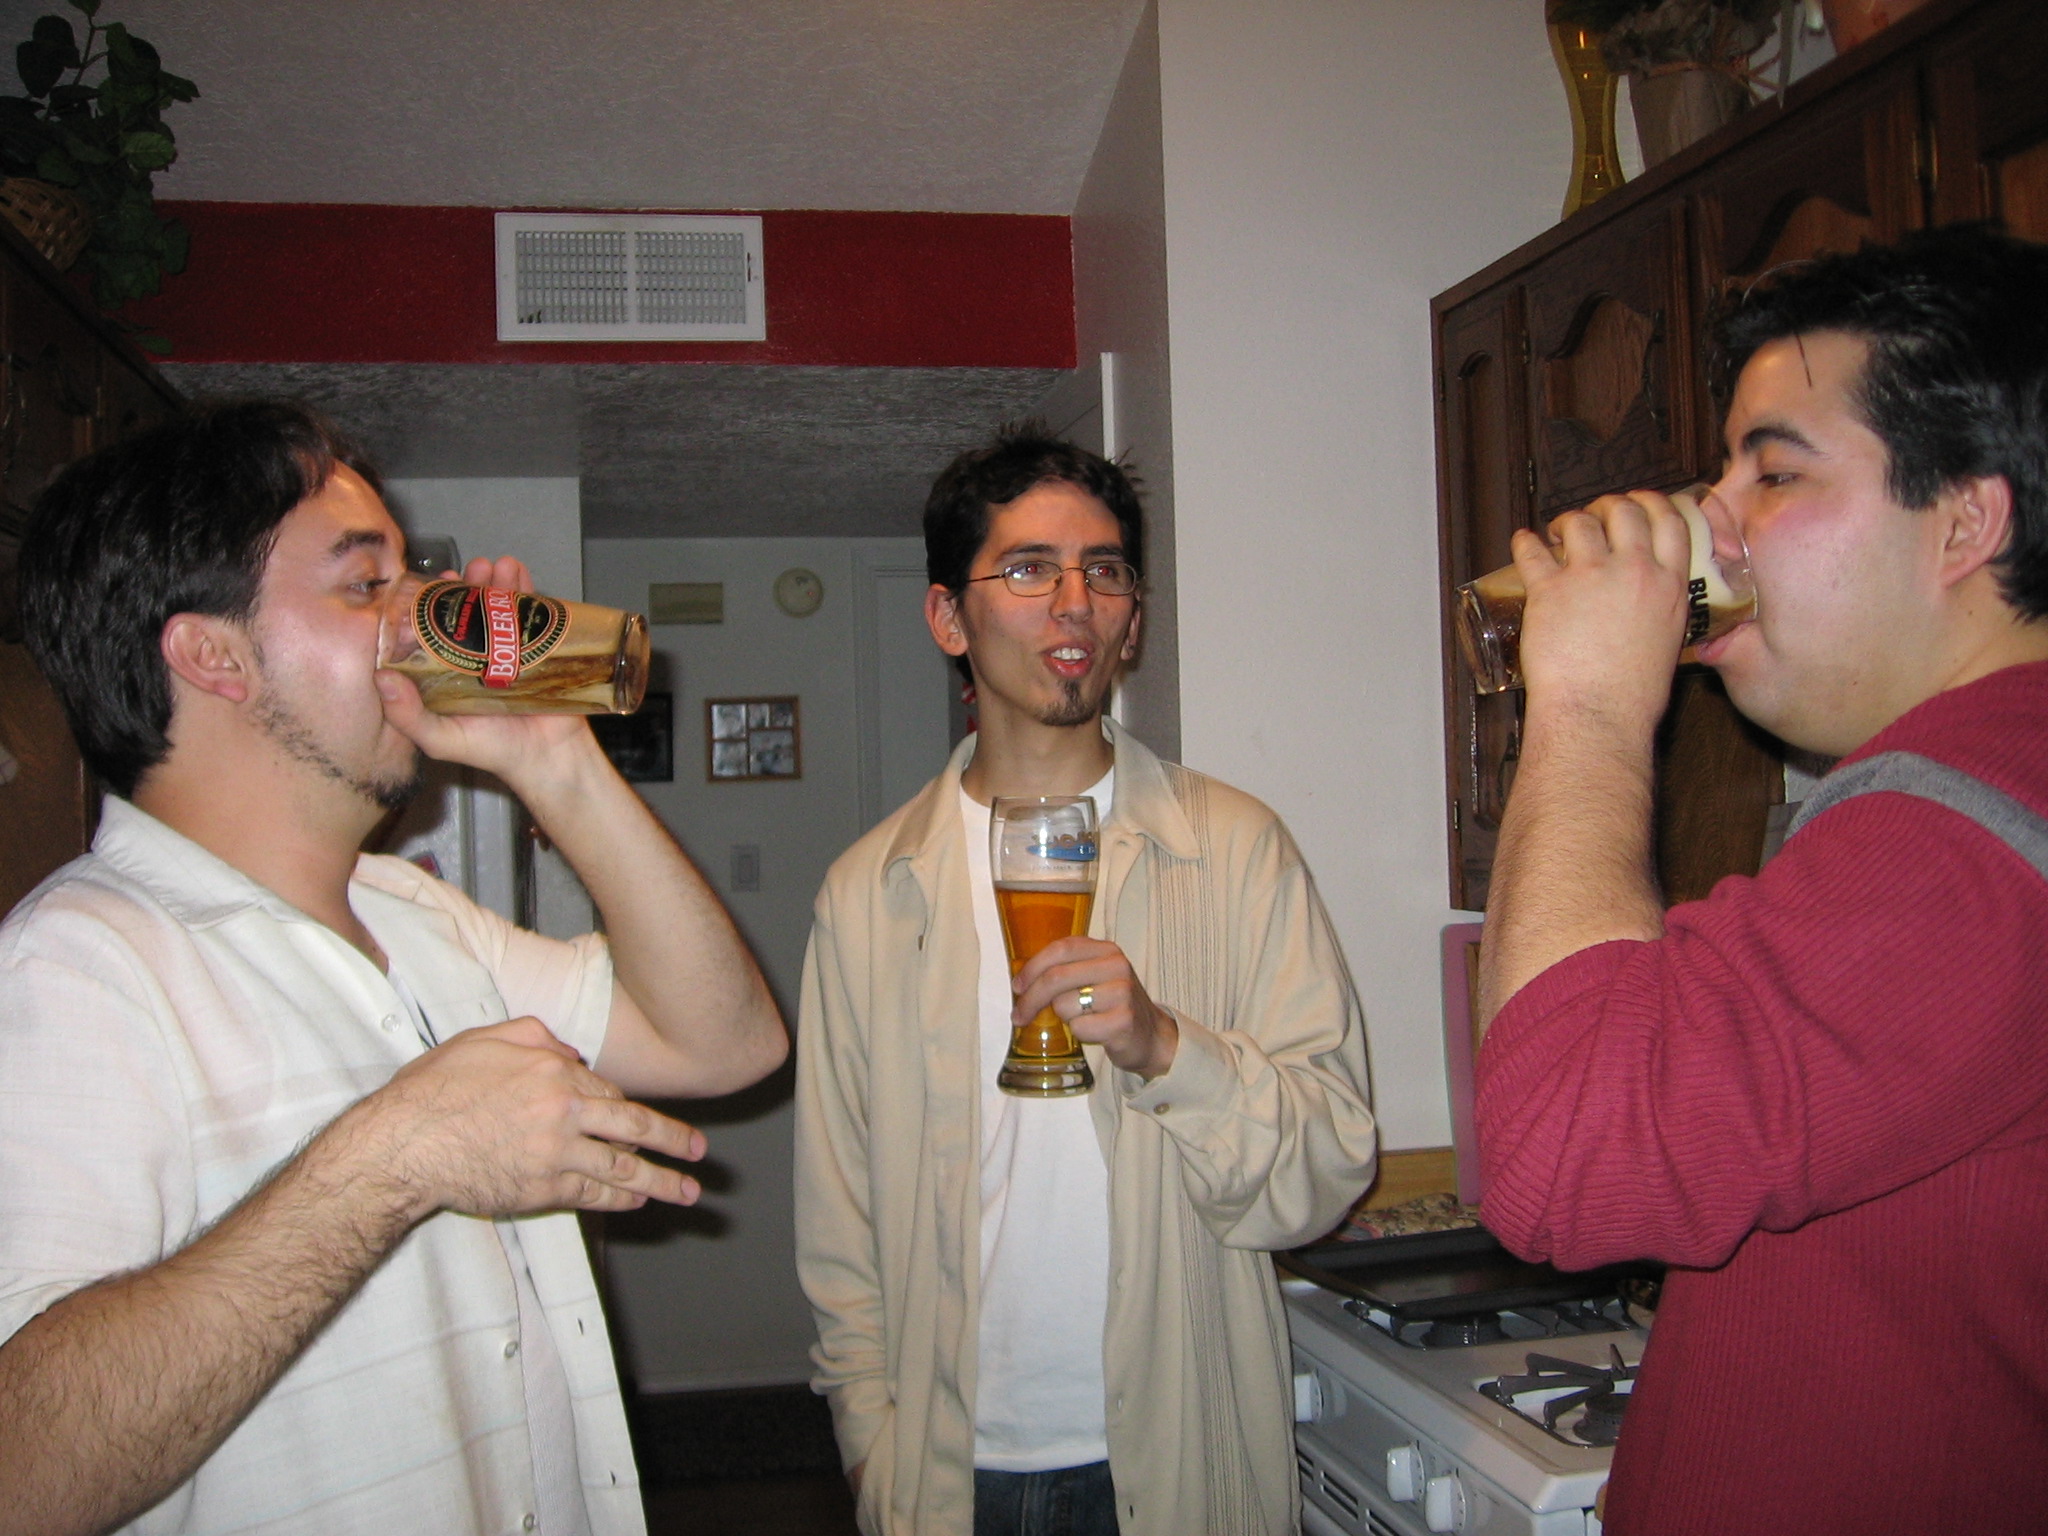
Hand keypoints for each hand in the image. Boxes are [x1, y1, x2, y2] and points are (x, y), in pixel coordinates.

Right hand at [327, 1017, 707, 1222]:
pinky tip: (636, 1202)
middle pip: (633, 1130)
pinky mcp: (539, 1191)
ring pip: (620, 1170)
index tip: (651, 1122)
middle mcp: (563, 1115)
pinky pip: (590, 1195)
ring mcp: (554, 1155)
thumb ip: (535, 1037)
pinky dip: (618, 1199)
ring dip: (659, 1182)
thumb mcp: (485, 1039)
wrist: (403, 1145)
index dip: (632, 1109)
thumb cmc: (436, 1090)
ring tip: (687, 1192)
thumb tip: (570, 1052)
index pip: (609, 1093)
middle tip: (699, 1154)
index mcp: (554, 1074)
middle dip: (673, 1143)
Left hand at [374, 555, 602, 786]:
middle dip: (468, 584)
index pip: (431, 630)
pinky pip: (531, 613)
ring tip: (498, 567)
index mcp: (444, 673)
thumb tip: (382, 677)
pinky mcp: (538, 648)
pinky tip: (520, 573)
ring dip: (497, 581)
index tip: (429, 586)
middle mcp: (473, 657)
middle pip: (467, 611)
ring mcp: (507, 650)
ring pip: (498, 606)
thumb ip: (406, 715)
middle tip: (470, 570)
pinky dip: (527, 589)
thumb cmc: (493, 751)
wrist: (548, 757)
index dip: (429, 605)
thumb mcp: (438, 739)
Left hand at [1013, 937, 1178, 1079]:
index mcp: (1106, 950)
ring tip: (1081, 1019)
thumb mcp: (1096, 977)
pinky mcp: (1123, 1020)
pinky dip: (1079, 1033)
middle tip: (1020, 1015)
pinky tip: (1094, 1032)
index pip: (1061, 948)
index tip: (1017, 986)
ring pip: (1064, 1004)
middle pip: (1057, 977)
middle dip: (1031, 998)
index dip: (1033, 966)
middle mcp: (1116, 966)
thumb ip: (1067, 969)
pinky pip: (1079, 1027)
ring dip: (1063, 1018)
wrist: (1152, 1035)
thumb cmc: (1114, 1006)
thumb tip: (1022, 981)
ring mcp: (1122, 992)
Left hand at [1514, 488, 1693, 727]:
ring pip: (1580, 522)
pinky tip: (1524, 541)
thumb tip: (1651, 600)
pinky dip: (1525, 542)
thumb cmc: (1633, 694)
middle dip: (1607, 506)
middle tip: (1595, 517)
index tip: (1638, 503)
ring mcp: (1589, 577)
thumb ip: (1664, 609)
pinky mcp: (1549, 590)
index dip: (1652, 503)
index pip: (1669, 520)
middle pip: (1624, 510)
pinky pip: (1533, 550)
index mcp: (1670, 585)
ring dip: (1568, 522)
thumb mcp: (1669, 641)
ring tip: (1559, 534)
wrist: (1597, 714)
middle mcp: (1633, 571)